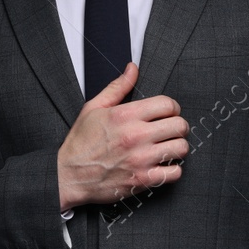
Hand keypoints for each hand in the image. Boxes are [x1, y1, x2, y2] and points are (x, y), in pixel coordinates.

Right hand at [57, 62, 189, 209]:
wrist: (68, 176)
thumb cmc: (80, 144)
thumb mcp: (93, 108)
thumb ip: (117, 87)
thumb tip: (133, 68)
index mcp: (125, 115)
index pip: (168, 104)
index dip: (172, 108)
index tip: (169, 114)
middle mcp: (135, 135)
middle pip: (179, 125)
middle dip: (178, 126)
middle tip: (170, 131)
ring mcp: (140, 159)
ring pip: (181, 148)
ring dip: (177, 147)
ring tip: (167, 148)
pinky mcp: (142, 180)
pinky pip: (175, 172)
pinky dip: (173, 170)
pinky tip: (163, 166)